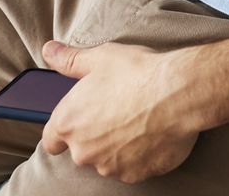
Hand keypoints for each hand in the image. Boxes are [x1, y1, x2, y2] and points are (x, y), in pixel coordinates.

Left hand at [38, 39, 202, 182]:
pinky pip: (133, 167)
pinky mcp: (135, 175)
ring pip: (108, 160)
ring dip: (118, 147)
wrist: (178, 93)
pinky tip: (152, 133)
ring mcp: (109, 166)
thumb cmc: (138, 73)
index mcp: (68, 123)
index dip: (64, 131)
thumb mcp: (100, 58)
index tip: (80, 121)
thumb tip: (50, 51)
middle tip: (118, 111)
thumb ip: (70, 60)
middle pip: (82, 150)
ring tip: (138, 120)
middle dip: (96, 135)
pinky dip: (140, 155)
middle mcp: (83, 151)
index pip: (51, 140)